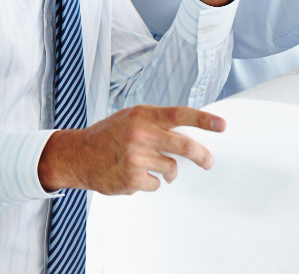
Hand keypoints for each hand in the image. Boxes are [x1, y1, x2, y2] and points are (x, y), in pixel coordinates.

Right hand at [37, 105, 225, 194]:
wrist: (77, 155)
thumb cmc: (108, 135)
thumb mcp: (132, 118)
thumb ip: (158, 122)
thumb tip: (191, 131)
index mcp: (143, 116)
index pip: (180, 114)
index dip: (203, 119)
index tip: (222, 125)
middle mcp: (140, 135)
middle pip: (183, 146)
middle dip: (201, 155)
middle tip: (209, 162)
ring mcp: (136, 158)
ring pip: (171, 168)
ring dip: (168, 170)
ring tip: (148, 164)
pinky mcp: (131, 179)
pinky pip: (156, 184)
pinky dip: (150, 182)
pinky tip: (133, 175)